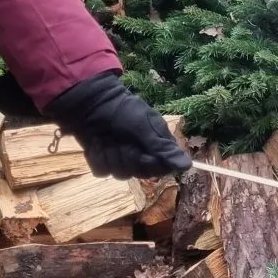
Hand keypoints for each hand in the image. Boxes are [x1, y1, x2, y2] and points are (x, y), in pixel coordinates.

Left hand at [43, 71, 191, 178]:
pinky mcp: (103, 161)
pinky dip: (98, 157)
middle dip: (131, 159)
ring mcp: (121, 159)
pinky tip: (96, 143)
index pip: (163, 168)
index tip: (145, 154)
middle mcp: (141, 155)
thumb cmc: (123, 110)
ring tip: (108, 139)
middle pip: (141, 174)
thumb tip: (187, 166)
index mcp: (156, 145)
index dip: (153, 165)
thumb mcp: (145, 127)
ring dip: (113, 157)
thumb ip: (163, 148)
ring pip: (121, 173)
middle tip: (124, 141)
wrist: (90, 103)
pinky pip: (103, 170)